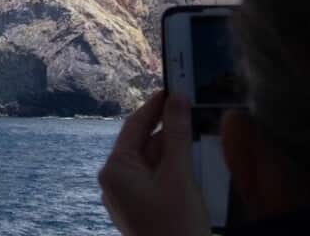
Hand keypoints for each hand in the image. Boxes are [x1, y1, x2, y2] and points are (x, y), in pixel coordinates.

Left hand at [99, 91, 210, 235]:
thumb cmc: (177, 225)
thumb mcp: (179, 175)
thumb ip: (177, 134)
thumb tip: (177, 99)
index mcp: (115, 170)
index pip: (133, 126)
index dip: (154, 105)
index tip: (172, 88)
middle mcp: (113, 182)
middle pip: (141, 144)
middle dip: (166, 128)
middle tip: (190, 108)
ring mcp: (124, 199)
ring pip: (149, 163)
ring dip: (171, 149)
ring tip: (196, 133)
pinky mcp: (138, 211)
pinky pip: (153, 181)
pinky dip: (170, 169)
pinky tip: (191, 164)